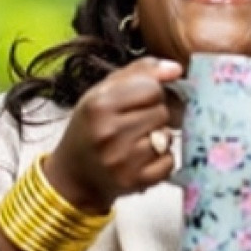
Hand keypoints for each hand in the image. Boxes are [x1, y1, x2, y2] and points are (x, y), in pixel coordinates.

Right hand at [42, 58, 183, 213]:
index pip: (151, 88)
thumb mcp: (103, 92)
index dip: (152, 92)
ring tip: (138, 140)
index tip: (142, 100)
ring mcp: (122, 160)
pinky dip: (162, 160)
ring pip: (167, 137)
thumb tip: (176, 69)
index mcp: (99, 104)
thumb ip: (139, 72)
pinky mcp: (135, 181)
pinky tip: (143, 158)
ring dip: (159, 137)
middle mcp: (109, 132)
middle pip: (162, 112)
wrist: (74, 174)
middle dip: (155, 114)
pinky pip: (169, 162)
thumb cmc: (90, 127)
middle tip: (137, 122)